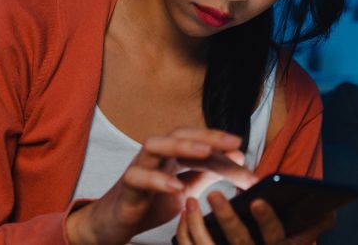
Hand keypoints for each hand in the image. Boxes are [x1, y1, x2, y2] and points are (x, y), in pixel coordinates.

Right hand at [66, 128, 257, 244]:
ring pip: (154, 145)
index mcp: (170, 155)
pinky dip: (157, 180)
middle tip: (234, 143)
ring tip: (206, 152)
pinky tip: (177, 187)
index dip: (219, 141)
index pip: (196, 140)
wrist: (114, 225)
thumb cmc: (148, 203)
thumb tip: (236, 158)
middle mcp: (154, 156)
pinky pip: (137, 177)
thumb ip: (206, 173)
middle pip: (178, 134)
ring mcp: (138, 169)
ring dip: (181, 146)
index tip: (243, 146)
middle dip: (207, 136)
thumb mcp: (185, 189)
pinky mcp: (125, 189)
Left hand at [175, 192, 335, 243]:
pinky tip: (186, 214)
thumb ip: (311, 230)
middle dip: (226, 217)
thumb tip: (330, 213)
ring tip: (192, 199)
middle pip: (239, 242)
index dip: (266, 220)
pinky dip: (185, 233)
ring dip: (197, 222)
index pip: (274, 237)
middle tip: (214, 193)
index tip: (257, 201)